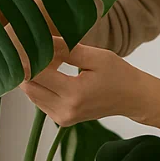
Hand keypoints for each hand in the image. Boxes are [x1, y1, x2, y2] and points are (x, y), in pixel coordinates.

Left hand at [18, 36, 145, 126]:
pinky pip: (40, 100)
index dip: (28, 57)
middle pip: (29, 86)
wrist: (132, 98)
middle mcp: (65, 110)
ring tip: (49, 59)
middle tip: (36, 48)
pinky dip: (41, 85)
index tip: (27, 42)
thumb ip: (67, 49)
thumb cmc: (118, 74)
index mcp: (74, 94)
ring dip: (34, 75)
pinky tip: (53, 71)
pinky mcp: (61, 119)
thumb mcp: (95, 57)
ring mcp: (62, 118)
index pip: (37, 74)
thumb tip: (42, 41)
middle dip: (28, 66)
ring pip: (31, 93)